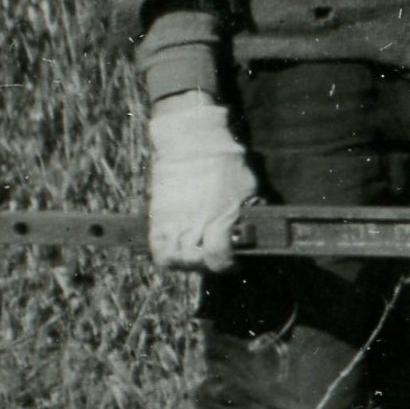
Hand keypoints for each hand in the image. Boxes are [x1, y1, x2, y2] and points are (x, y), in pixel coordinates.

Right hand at [141, 95, 253, 271]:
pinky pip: (154, 245)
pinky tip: (176, 248)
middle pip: (193, 262)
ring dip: (183, 263)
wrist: (192, 142)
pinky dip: (163, 253)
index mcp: (218, 219)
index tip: (233, 263)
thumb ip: (250, 212)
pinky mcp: (157, 214)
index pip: (217, 258)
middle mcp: (193, 224)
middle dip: (206, 265)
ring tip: (194, 255)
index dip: (226, 266)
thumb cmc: (226, 162)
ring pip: (171, 259)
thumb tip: (255, 228)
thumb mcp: (248, 188)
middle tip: (213, 257)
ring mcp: (173, 220)